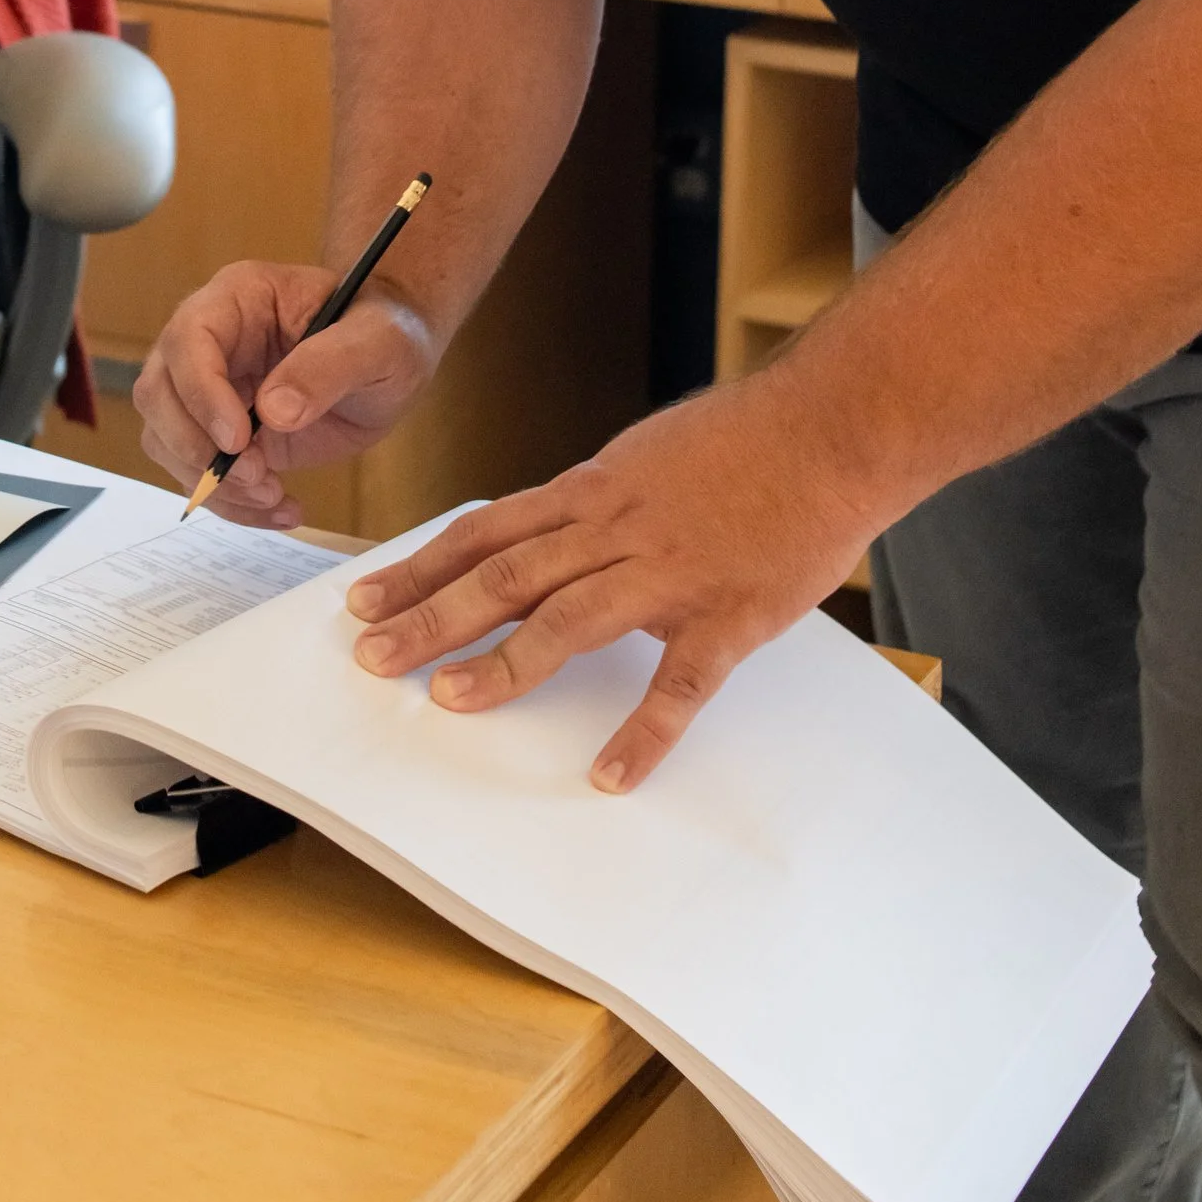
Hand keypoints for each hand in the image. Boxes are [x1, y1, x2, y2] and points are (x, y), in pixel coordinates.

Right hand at [133, 260, 434, 527]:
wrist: (392, 360)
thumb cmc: (386, 331)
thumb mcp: (378, 341)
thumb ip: (329, 367)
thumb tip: (274, 413)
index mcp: (238, 297)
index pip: (189, 338)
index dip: (201, 392)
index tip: (239, 441)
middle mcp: (209, 340)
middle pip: (157, 392)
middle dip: (196, 447)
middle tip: (258, 478)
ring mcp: (208, 388)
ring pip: (166, 439)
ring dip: (211, 483)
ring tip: (275, 497)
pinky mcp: (220, 433)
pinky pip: (197, 473)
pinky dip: (232, 503)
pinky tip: (281, 509)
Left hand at [343, 380, 875, 787]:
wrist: (835, 427)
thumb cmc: (746, 439)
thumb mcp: (648, 453)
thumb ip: (596, 499)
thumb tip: (549, 530)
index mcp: (593, 490)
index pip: (485, 531)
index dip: (421, 566)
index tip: (366, 597)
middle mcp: (616, 529)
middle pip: (505, 575)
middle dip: (430, 617)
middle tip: (372, 656)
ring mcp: (671, 574)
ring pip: (569, 620)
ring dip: (504, 663)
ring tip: (448, 701)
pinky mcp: (730, 616)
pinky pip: (681, 683)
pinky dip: (645, 731)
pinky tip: (612, 775)